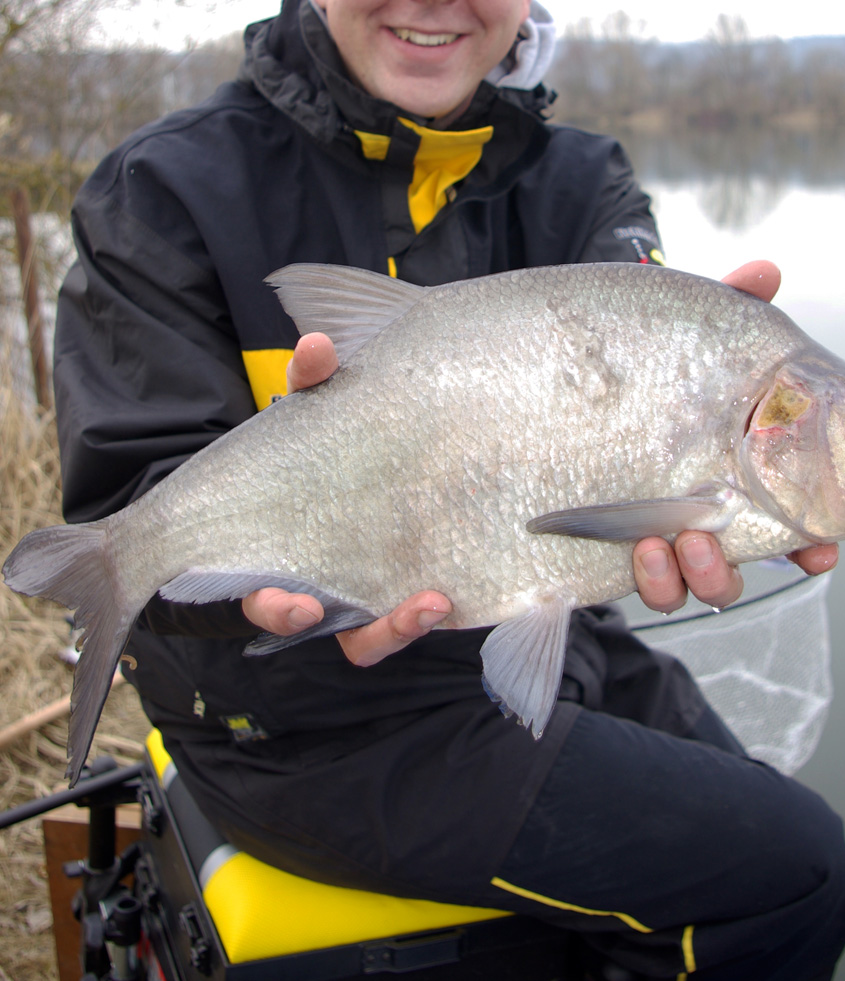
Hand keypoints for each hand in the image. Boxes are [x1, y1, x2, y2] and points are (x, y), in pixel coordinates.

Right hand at [241, 333, 452, 656]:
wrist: (396, 460)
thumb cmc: (336, 442)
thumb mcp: (321, 409)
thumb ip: (316, 380)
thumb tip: (318, 345)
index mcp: (284, 542)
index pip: (264, 586)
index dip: (274, 605)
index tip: (296, 605)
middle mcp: (313, 578)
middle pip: (295, 618)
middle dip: (298, 620)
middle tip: (311, 611)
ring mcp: (359, 591)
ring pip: (362, 635)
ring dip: (389, 629)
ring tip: (426, 606)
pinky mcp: (402, 594)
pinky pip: (404, 625)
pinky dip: (415, 621)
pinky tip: (444, 599)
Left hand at [631, 258, 837, 612]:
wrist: (559, 383)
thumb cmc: (651, 360)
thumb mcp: (692, 333)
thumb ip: (732, 304)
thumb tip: (765, 270)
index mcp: (743, 471)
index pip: (794, 521)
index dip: (812, 544)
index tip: (818, 551)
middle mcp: (709, 511)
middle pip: (747, 563)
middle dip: (745, 566)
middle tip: (728, 548)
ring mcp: (665, 535)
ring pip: (702, 585)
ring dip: (703, 575)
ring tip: (681, 542)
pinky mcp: (620, 552)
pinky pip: (652, 588)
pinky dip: (657, 579)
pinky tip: (645, 549)